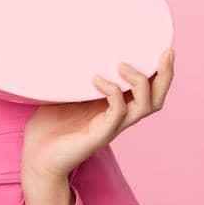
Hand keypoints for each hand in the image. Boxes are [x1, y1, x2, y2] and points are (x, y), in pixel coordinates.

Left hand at [22, 48, 175, 182]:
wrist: (37, 156)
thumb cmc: (50, 126)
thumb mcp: (66, 94)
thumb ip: (76, 77)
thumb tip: (72, 49)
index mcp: (116, 107)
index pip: (149, 90)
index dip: (160, 72)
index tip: (162, 48)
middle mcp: (120, 117)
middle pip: (156, 99)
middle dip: (166, 75)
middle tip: (165, 52)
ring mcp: (112, 127)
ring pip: (145, 106)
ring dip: (140, 82)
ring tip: (122, 64)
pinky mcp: (100, 134)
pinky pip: (117, 112)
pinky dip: (112, 92)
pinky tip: (96, 79)